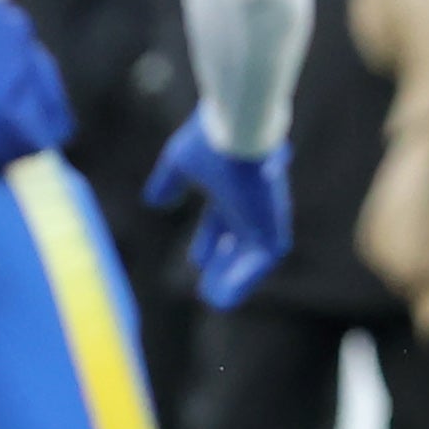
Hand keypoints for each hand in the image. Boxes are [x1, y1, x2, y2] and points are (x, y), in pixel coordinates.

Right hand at [145, 118, 291, 309]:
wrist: (238, 130)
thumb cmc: (210, 140)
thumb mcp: (180, 162)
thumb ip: (169, 182)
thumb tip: (155, 201)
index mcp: (232, 187)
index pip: (224, 219)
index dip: (211, 240)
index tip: (199, 260)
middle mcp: (251, 203)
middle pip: (241, 240)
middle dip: (226, 263)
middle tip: (208, 286)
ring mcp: (264, 216)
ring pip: (254, 256)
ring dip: (236, 277)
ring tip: (214, 298)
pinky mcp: (272, 226)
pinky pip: (263, 261)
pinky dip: (244, 279)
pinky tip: (222, 297)